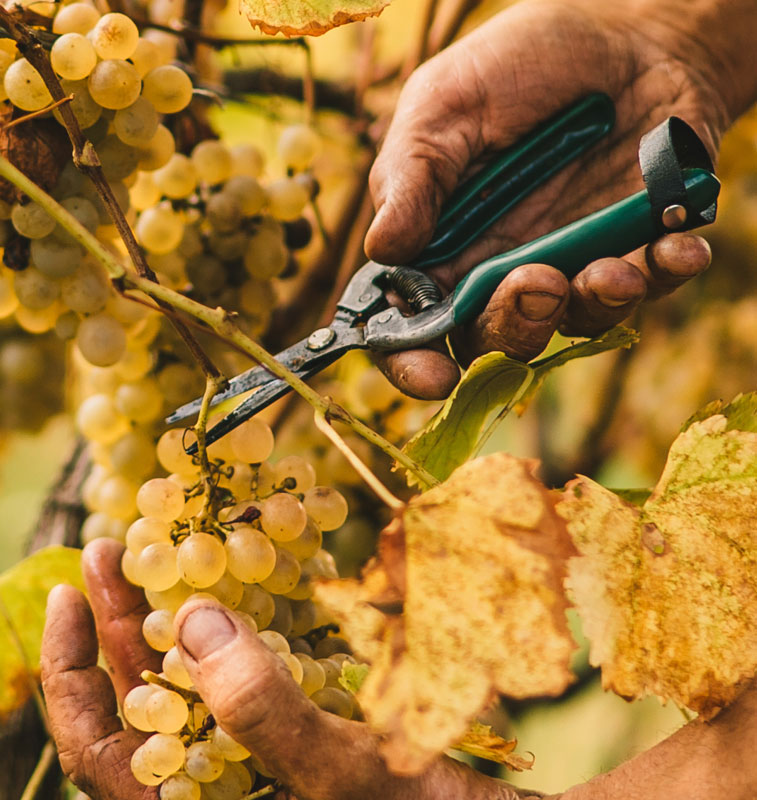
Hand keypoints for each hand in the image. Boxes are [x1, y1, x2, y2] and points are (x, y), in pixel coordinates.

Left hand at [42, 539, 756, 799]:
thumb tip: (190, 620)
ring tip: (165, 571)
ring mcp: (265, 797)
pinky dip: (234, 658)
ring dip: (175, 641)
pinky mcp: (305, 777)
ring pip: (196, 709)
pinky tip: (245, 617)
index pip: (99, 750)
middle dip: (122, 633)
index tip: (71, 592)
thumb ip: (264, 708)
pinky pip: (249, 711)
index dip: (73, 671)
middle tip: (115, 553)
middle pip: (143, 716)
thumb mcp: (341, 780)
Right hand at [365, 0, 728, 397]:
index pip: (414, 328)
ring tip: (613, 267)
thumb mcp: (445, 103)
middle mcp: (504, 271)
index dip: (415, 363)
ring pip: (576, 323)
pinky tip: (675, 244)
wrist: (625, 30)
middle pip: (496, 342)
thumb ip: (411, 175)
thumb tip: (383, 249)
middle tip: (537, 283)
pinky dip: (665, 271)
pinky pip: (653, 282)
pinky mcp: (639, 246)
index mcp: (443, 249)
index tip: (434, 375)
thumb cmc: (520, 64)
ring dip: (594, 305)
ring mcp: (574, 263)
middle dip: (517, 330)